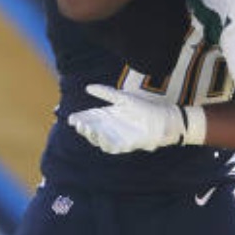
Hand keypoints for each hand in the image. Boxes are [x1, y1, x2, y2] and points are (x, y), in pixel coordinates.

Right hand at [67, 84, 204, 154]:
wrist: (163, 120)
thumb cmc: (144, 108)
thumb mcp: (123, 98)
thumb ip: (106, 93)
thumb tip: (87, 87)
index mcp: (108, 117)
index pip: (90, 119)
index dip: (80, 119)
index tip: (72, 118)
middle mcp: (110, 129)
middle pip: (91, 131)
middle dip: (83, 128)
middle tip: (78, 123)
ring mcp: (116, 138)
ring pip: (98, 140)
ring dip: (91, 136)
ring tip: (87, 128)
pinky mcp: (124, 146)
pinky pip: (111, 147)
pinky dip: (104, 142)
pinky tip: (99, 136)